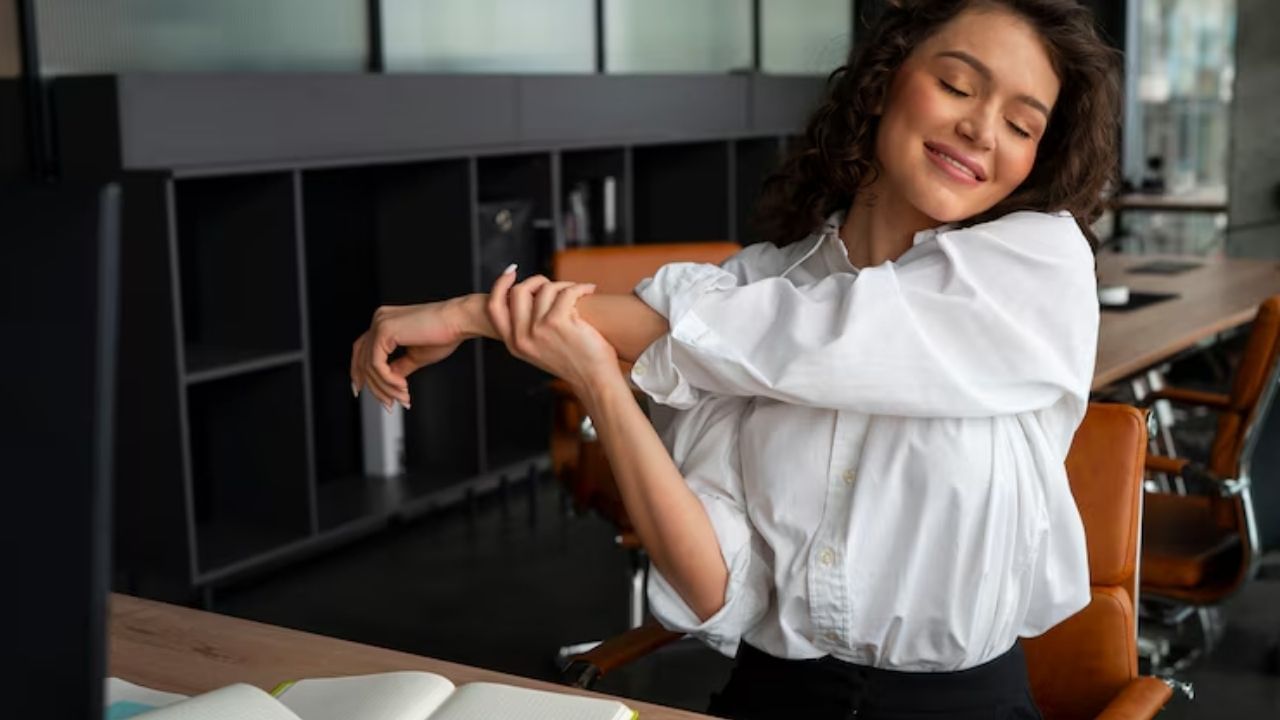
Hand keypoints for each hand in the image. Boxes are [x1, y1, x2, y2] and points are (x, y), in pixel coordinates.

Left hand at [350, 299, 465, 409]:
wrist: (458, 321)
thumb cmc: (444, 334)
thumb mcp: (415, 357)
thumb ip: (397, 367)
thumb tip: (387, 381)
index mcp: (385, 322)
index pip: (361, 350)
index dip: (358, 372)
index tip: (360, 389)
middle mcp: (379, 320)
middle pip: (362, 360)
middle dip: (375, 387)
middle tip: (390, 403)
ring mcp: (380, 323)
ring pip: (369, 366)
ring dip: (386, 387)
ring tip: (403, 396)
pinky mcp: (385, 331)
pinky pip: (377, 364)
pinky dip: (388, 380)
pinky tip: (402, 386)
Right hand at [487, 272, 619, 393]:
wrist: (595, 380)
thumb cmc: (575, 363)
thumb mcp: (540, 350)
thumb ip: (529, 329)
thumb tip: (529, 296)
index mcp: (514, 344)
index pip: (494, 307)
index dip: (500, 285)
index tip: (512, 272)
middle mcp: (522, 338)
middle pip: (518, 292)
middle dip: (537, 281)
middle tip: (556, 285)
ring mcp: (538, 329)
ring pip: (545, 289)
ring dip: (564, 285)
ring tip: (579, 292)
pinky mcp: (558, 322)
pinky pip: (566, 291)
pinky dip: (581, 287)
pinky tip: (590, 290)